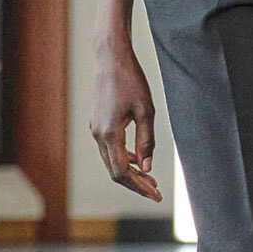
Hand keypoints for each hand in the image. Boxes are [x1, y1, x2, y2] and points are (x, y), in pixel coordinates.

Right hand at [91, 40, 161, 200]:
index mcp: (109, 133)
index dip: (139, 186)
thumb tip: (148, 168)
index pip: (122, 172)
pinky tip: (140, 160)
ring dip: (131, 172)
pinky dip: (124, 158)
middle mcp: (98, 134)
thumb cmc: (131, 80)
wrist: (111, 57)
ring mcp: (96, 129)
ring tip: (151, 180)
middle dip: (136, 184)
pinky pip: (110, 149)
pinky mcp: (98, 123)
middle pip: (115, 171)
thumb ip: (147, 141)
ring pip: (111, 161)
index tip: (156, 194)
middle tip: (156, 192)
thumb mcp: (146, 110)